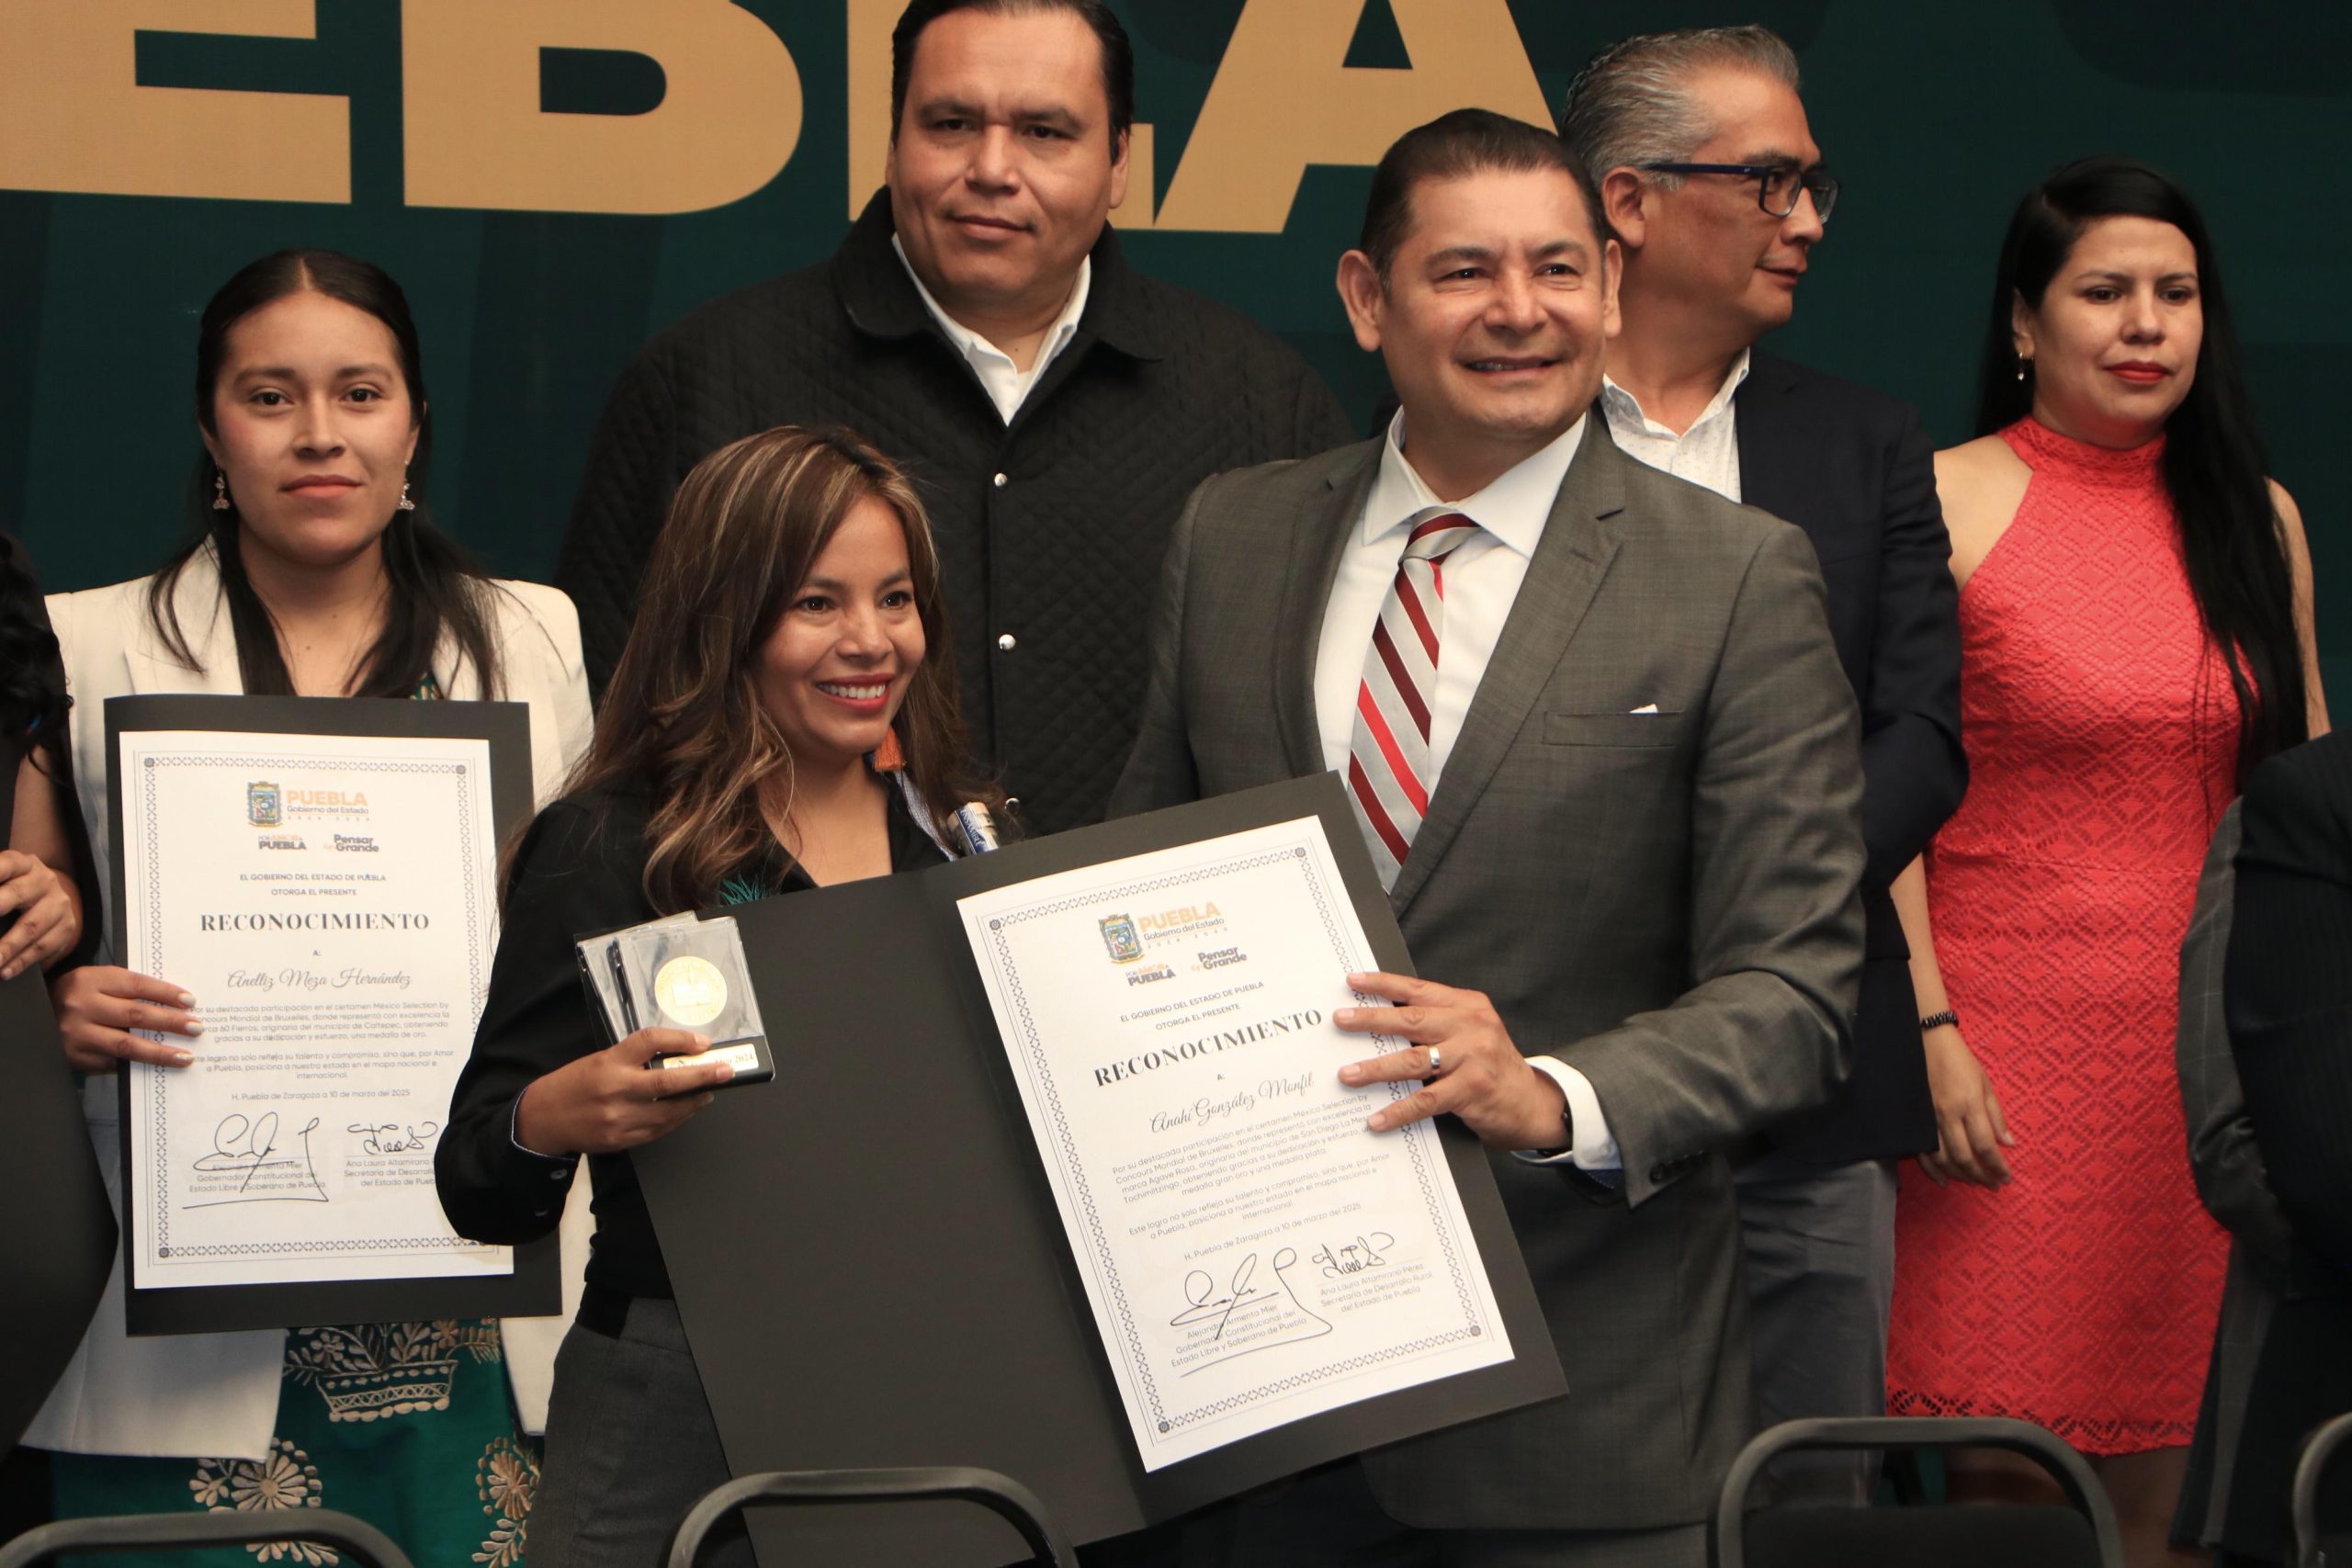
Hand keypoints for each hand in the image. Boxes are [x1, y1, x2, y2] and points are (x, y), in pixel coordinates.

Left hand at [0, 849, 77, 978]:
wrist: (52, 898)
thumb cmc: (14, 890)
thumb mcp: (3, 880)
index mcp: (23, 864)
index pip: (5, 864)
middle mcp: (44, 880)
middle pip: (17, 894)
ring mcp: (58, 903)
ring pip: (31, 926)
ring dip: (7, 947)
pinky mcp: (66, 926)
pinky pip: (43, 947)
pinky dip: (21, 962)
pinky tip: (4, 971)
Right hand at [52, 965, 201, 1072]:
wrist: (35, 1017)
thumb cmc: (76, 997)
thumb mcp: (96, 983)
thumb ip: (127, 989)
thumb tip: (174, 1004)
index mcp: (90, 980)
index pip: (136, 985)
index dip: (166, 993)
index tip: (191, 1002)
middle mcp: (81, 1005)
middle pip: (136, 1014)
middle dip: (171, 1022)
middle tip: (196, 1028)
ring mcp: (76, 1033)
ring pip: (127, 1044)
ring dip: (160, 1052)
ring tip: (185, 1056)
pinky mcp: (75, 1057)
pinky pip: (113, 1062)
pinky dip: (137, 1064)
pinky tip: (156, 1067)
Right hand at [514, 1028, 732, 1156]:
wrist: (543, 1119)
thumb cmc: (574, 1084)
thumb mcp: (600, 1059)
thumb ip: (633, 1058)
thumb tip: (676, 1056)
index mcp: (609, 1062)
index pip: (649, 1041)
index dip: (679, 1039)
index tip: (702, 1042)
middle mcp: (615, 1089)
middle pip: (668, 1081)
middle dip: (702, 1075)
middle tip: (724, 1071)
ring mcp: (619, 1118)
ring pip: (670, 1111)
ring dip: (695, 1101)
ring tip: (708, 1091)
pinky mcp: (621, 1139)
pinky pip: (658, 1130)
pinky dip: (676, 1119)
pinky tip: (685, 1110)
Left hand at [1332, 972, 1567, 1149]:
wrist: (1532, 1103)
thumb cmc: (1491, 1067)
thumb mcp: (1470, 1033)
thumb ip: (1436, 1023)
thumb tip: (1379, 1021)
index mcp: (1467, 1005)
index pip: (1418, 989)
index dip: (1383, 985)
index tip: (1352, 981)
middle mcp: (1472, 1026)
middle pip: (1410, 1020)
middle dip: (1370, 1020)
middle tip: (1340, 1020)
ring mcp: (1473, 1058)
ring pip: (1413, 1061)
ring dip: (1375, 1068)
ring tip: (1347, 1075)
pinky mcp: (1472, 1089)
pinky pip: (1426, 1100)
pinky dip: (1398, 1111)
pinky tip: (1377, 1118)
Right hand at [1918, 1024, 2012, 1187]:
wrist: (1925, 1041)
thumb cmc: (1960, 1060)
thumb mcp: (1985, 1083)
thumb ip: (1996, 1115)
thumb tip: (2008, 1144)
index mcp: (1969, 1103)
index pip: (1985, 1145)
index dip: (1997, 1166)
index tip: (2007, 1178)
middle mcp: (1947, 1115)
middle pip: (1964, 1157)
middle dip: (1981, 1176)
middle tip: (1993, 1185)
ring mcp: (1927, 1118)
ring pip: (1942, 1159)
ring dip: (1959, 1176)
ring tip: (1973, 1183)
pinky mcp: (1914, 1120)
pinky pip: (1922, 1151)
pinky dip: (1933, 1170)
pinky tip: (1944, 1180)